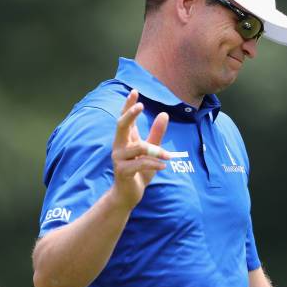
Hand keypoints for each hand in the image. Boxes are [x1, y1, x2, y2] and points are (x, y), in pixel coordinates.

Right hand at [111, 89, 170, 208]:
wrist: (128, 195)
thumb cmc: (139, 171)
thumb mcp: (152, 151)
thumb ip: (156, 134)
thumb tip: (164, 113)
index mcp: (125, 139)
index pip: (125, 118)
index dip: (128, 105)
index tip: (134, 91)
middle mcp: (119, 146)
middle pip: (121, 126)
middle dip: (130, 115)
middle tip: (140, 106)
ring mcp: (119, 159)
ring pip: (138, 147)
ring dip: (156, 150)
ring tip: (168, 156)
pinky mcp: (122, 171)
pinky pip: (140, 163)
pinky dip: (154, 164)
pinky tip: (164, 166)